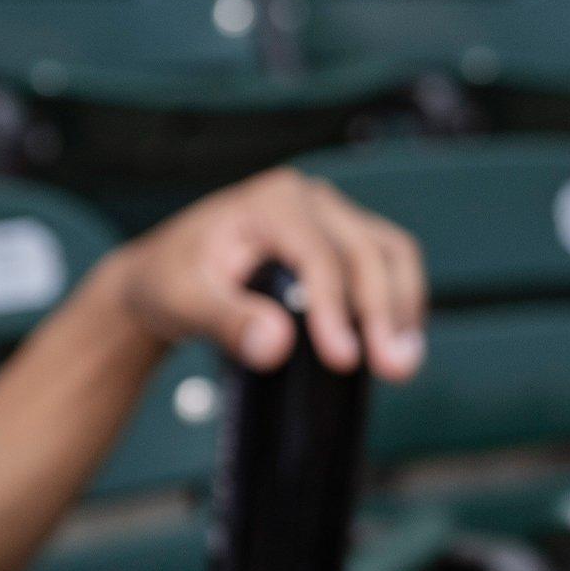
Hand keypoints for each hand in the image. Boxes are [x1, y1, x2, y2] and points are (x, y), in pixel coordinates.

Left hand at [106, 168, 427, 381]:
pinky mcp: (340, 240)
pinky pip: (384, 264)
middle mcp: (309, 200)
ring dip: (403, 307)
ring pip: (388, 252)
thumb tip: (275, 345)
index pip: (317, 255)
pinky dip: (397, 301)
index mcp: (270, 203)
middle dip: (383, 313)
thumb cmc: (170, 281)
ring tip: (404, 363)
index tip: (343, 360)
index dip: (335, 308)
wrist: (165, 273)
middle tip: (394, 370)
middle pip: (365, 251)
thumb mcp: (183, 302)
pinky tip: (399, 342)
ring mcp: (330, 217)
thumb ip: (226, 321)